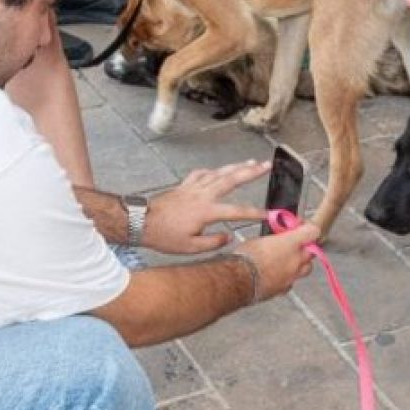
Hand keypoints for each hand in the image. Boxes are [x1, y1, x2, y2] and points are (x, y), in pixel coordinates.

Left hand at [144, 160, 270, 253]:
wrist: (141, 222)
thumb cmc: (164, 236)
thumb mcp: (190, 247)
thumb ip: (213, 242)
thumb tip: (227, 236)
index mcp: (206, 211)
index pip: (236, 211)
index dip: (254, 213)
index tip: (268, 213)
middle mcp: (202, 195)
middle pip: (231, 180)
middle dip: (251, 172)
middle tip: (266, 165)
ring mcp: (193, 188)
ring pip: (219, 173)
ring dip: (236, 166)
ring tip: (251, 162)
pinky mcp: (184, 186)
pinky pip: (202, 173)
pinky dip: (213, 170)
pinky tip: (218, 170)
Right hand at [234, 221, 320, 300]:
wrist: (239, 280)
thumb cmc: (246, 257)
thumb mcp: (259, 238)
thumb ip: (273, 237)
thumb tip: (275, 236)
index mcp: (291, 243)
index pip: (313, 231)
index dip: (308, 227)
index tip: (300, 226)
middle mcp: (296, 260)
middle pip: (312, 251)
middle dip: (305, 245)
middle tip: (293, 242)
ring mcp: (292, 276)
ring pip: (306, 268)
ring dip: (300, 262)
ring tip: (287, 259)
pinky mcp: (284, 288)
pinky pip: (292, 281)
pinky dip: (288, 277)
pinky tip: (278, 274)